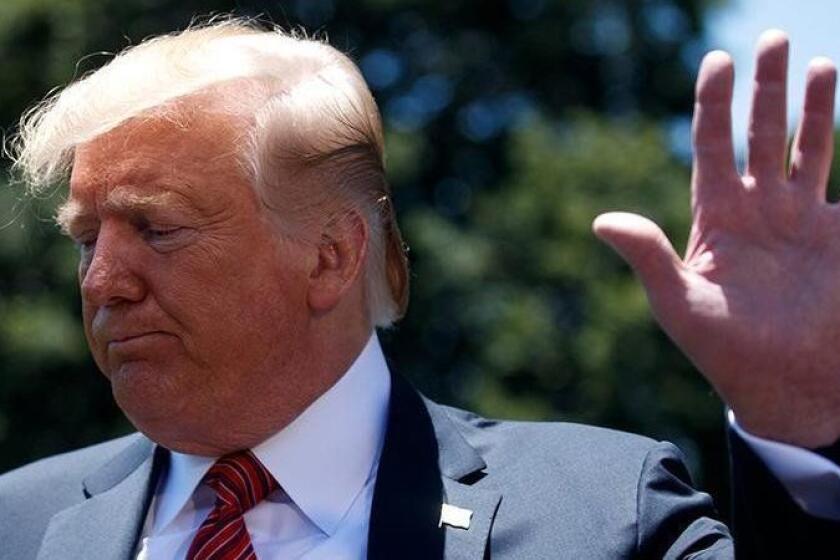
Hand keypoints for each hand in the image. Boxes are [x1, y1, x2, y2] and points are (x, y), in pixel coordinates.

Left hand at [593, 30, 839, 447]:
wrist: (786, 384)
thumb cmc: (723, 350)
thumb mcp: (678, 303)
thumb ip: (647, 257)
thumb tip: (599, 221)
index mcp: (715, 217)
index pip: (711, 145)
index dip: (713, 104)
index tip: (716, 60)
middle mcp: (756, 208)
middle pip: (761, 134)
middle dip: (766, 89)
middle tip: (771, 39)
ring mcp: (800, 218)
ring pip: (807, 148)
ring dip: (813, 107)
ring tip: (819, 62)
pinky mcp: (837, 234)